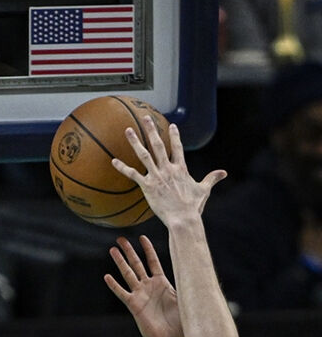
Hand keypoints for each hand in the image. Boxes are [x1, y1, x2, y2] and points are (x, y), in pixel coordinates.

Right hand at [104, 235, 182, 336]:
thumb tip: (197, 271)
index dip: (148, 249)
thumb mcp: (186, 300)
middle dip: (129, 251)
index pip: (153, 262)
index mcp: (162, 283)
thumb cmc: (180, 324)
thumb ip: (186, 286)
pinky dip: (114, 285)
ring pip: (128, 274)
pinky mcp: (134, 306)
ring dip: (120, 262)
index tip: (142, 237)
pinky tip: (107, 277)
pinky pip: (122, 293)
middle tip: (120, 238)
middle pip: (137, 264)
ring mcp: (140, 295)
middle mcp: (149, 286)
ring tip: (112, 250)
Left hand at [111, 116, 226, 226]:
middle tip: (145, 118)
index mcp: (181, 169)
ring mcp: (157, 176)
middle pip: (159, 145)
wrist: (183, 218)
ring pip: (144, 155)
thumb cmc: (193, 207)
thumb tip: (224, 173)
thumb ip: (211, 179)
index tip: (172, 125)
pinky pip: (133, 174)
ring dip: (135, 142)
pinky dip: (123, 168)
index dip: (175, 136)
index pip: (178, 148)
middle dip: (152, 130)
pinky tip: (113, 161)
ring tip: (128, 130)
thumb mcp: (203, 190)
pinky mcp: (148, 186)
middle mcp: (168, 169)